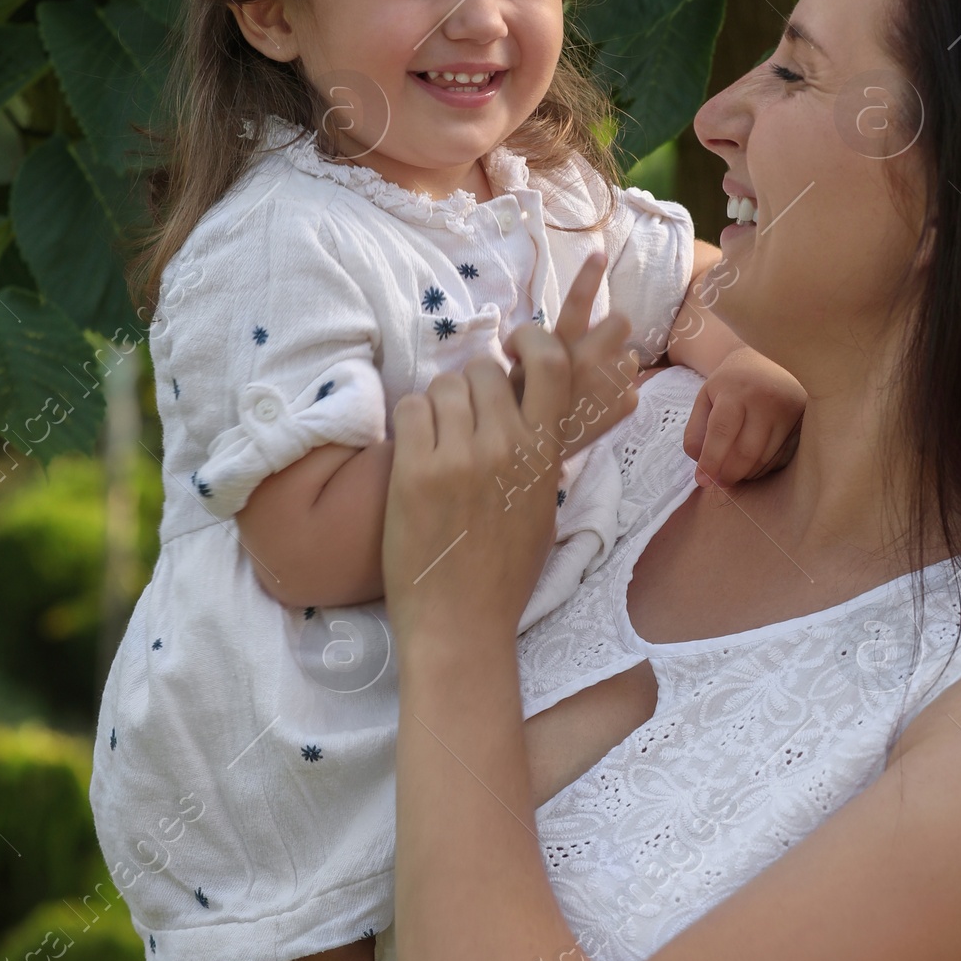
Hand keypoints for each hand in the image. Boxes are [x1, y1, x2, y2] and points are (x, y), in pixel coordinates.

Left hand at [382, 256, 639, 642]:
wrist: (461, 621)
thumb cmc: (504, 572)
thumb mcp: (542, 506)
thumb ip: (540, 452)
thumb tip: (529, 406)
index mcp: (544, 454)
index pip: (550, 363)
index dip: (532, 339)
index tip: (517, 343)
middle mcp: (506, 447)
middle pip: (483, 370)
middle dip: (471, 384)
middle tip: (462, 414)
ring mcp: (459, 457)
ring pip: (443, 385)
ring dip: (438, 404)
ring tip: (437, 439)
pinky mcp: (416, 471)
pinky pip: (410, 408)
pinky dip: (410, 422)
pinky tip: (414, 452)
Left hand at [682, 346, 804, 486]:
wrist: (764, 362)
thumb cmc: (730, 385)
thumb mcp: (705, 399)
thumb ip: (696, 432)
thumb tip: (702, 468)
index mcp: (736, 390)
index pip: (721, 432)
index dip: (710, 461)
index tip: (702, 479)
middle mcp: (766, 399)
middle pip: (746, 451)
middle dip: (729, 474)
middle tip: (719, 482)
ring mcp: (788, 411)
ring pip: (765, 459)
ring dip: (747, 474)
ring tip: (735, 471)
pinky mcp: (802, 422)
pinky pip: (782, 457)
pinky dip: (765, 468)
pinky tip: (753, 463)